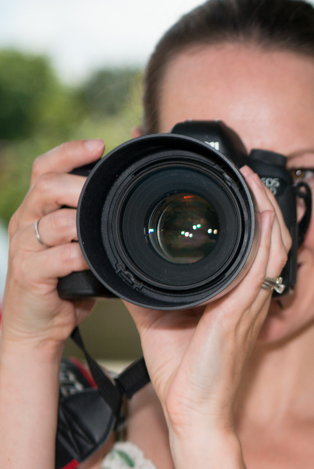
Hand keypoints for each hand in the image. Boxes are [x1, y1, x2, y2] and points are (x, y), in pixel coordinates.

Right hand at [1, 140, 103, 352]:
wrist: (38, 324)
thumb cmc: (65, 282)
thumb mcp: (79, 245)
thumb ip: (94, 223)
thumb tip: (132, 200)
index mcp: (38, 210)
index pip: (45, 167)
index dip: (70, 152)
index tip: (101, 145)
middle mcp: (27, 222)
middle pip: (48, 186)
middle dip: (81, 184)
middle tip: (110, 190)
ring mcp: (26, 248)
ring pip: (55, 221)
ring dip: (85, 222)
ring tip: (109, 226)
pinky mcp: (30, 274)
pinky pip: (57, 257)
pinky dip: (80, 256)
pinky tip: (96, 260)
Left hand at [127, 167, 291, 439]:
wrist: (192, 410)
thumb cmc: (185, 373)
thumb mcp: (162, 318)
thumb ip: (155, 289)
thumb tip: (131, 263)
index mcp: (236, 297)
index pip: (256, 247)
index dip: (253, 213)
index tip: (238, 185)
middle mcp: (250, 296)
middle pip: (272, 238)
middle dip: (263, 200)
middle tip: (247, 172)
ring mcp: (250, 304)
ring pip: (273, 246)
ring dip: (266, 209)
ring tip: (253, 180)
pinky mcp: (241, 313)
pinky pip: (261, 268)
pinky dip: (263, 238)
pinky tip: (260, 217)